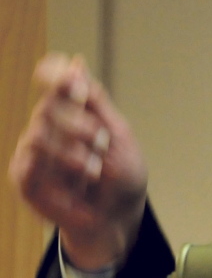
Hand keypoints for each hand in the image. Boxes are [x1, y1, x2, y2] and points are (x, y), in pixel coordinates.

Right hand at [8, 53, 147, 269]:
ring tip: (95, 171)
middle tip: (102, 142)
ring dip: (73, 154)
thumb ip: (95, 101)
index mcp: (73, 107)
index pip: (52, 77)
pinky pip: (31, 170)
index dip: (56, 74)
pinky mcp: (25, 178)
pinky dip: (60, 179)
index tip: (75, 82)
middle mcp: (47, 123)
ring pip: (38, 136)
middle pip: (48, 106)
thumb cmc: (121, 172)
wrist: (118, 214)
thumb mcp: (119, 133)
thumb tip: (76, 62)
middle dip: (80, 124)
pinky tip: (79, 188)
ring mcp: (32, 151)